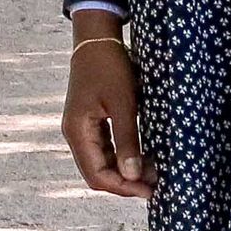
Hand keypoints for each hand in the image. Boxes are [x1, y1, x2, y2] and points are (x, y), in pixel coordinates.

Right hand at [61, 16, 153, 196]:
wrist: (97, 40)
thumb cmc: (109, 67)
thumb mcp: (123, 103)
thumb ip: (127, 141)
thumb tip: (133, 176)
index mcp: (78, 132)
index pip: (96, 175)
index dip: (122, 187)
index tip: (148, 190)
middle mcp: (76, 134)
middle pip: (97, 173)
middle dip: (125, 183)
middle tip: (154, 185)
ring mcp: (82, 129)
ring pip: (101, 163)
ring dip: (124, 172)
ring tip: (153, 173)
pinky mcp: (91, 122)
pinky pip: (105, 150)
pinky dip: (122, 158)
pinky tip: (142, 157)